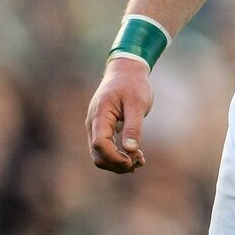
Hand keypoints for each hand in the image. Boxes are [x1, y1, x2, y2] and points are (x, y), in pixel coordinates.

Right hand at [86, 58, 153, 172]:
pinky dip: (118, 156)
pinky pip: (106, 148)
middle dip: (117, 164)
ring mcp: (96, 127)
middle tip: (139, 162)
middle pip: (98, 155)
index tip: (132, 160)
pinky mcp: (103, 129)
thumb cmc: (133, 84)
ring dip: (118, 162)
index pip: (99, 144)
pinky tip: (135, 156)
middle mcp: (93, 123)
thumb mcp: (137, 103)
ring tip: (140, 160)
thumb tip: (130, 150)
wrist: (127, 70)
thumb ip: (133, 126)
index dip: (114, 157)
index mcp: (100, 115)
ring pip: (101, 155)